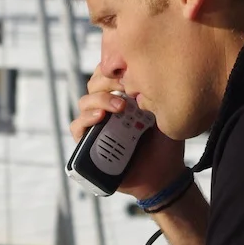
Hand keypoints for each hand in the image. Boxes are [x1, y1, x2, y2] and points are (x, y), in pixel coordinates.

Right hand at [70, 67, 186, 199]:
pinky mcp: (88, 143)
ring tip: (119, 107)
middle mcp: (108, 108)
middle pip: (94, 84)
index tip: (131, 73)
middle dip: (108, 82)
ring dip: (100, 100)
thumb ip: (153, 94)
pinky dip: (86, 119)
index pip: (109, 73)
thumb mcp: (164, 114)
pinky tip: (100, 118)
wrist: (164, 175)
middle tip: (126, 88)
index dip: (115, 69)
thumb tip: (143, 74)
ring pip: (85, 102)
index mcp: (123, 97)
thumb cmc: (166, 144)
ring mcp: (97, 125)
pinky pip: (77, 127)